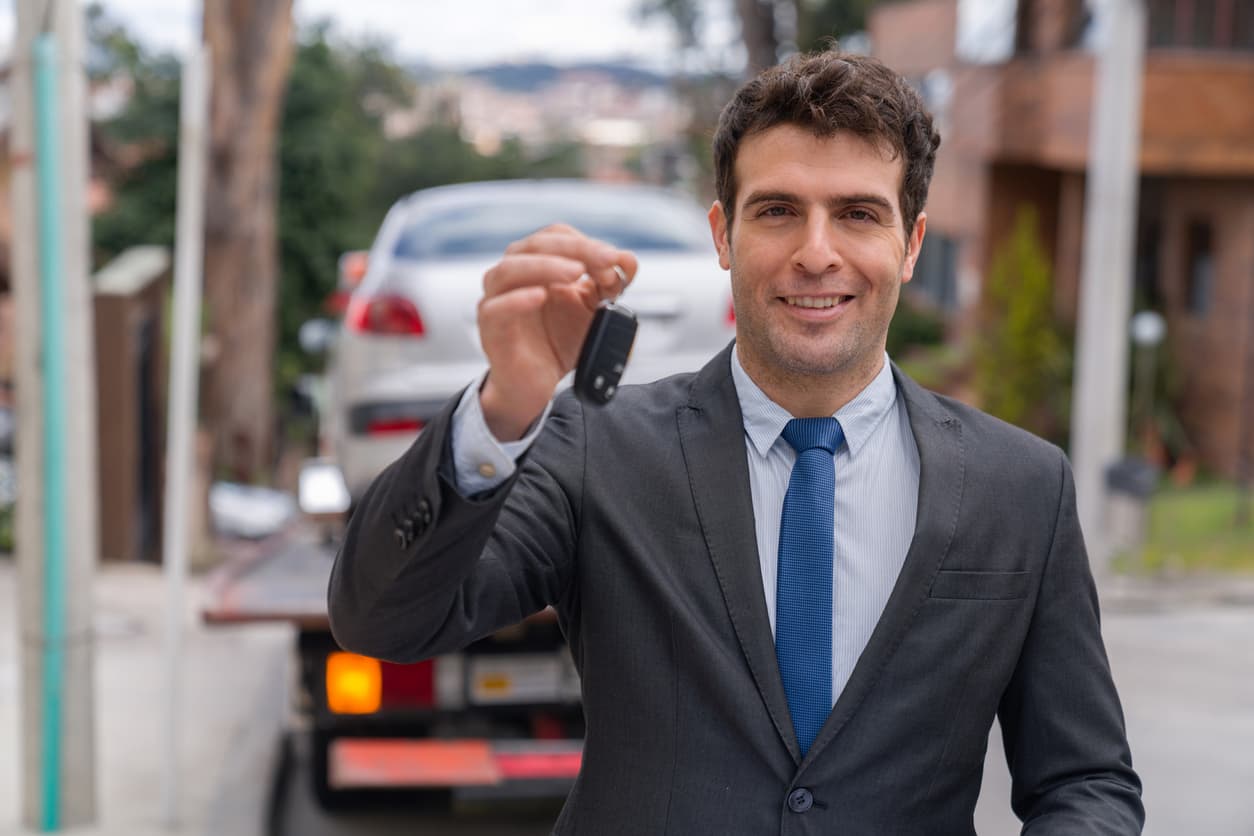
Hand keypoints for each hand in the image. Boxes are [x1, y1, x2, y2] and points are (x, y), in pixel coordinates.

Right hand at [477, 224, 636, 440]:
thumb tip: (628, 260)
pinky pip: (496, 308)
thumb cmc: (557, 343)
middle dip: (574, 250)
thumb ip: (609, 285)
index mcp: (536, 265)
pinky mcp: (491, 328)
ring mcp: (497, 300)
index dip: (586, 244)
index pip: (556, 237)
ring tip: (575, 273)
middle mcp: (513, 276)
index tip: (614, 260)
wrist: (536, 385)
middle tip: (605, 261)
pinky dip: (518, 299)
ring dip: (546, 266)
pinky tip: (540, 296)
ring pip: (510, 270)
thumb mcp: (593, 310)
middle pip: (535, 246)